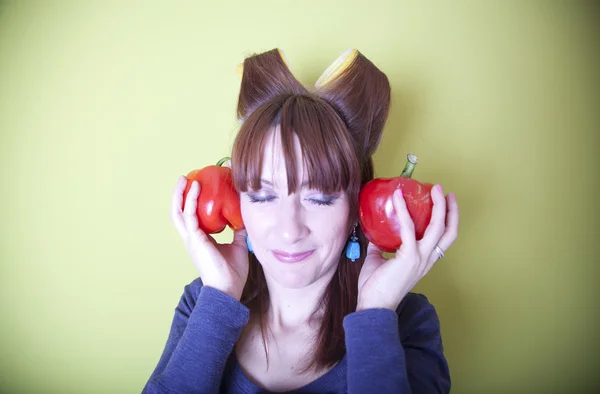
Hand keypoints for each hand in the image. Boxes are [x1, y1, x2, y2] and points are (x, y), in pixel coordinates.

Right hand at [170, 176, 248, 300]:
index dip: (192, 202)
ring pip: (178, 212)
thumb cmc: (232, 272)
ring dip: (180, 194)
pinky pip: (189, 216)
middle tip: (185, 178)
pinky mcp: (195, 239)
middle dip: (180, 194)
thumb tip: (244, 218)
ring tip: (185, 179)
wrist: (229, 289)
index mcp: (200, 239)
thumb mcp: (238, 246)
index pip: (191, 216)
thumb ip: (238, 232)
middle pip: (179, 212)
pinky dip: (191, 200)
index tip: (198, 186)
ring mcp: (191, 239)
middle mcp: (192, 238)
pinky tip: (196, 188)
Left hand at [357, 185, 458, 310]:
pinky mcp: (409, 256)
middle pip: (449, 231)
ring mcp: (420, 258)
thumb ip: (381, 246)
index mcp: (424, 261)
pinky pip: (408, 227)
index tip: (446, 203)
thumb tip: (375, 230)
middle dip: (450, 209)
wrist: (373, 306)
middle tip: (444, 191)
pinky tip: (397, 197)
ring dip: (438, 206)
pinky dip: (403, 210)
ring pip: (438, 228)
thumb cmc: (375, 287)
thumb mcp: (379, 261)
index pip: (444, 239)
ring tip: (434, 189)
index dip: (448, 220)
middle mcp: (428, 259)